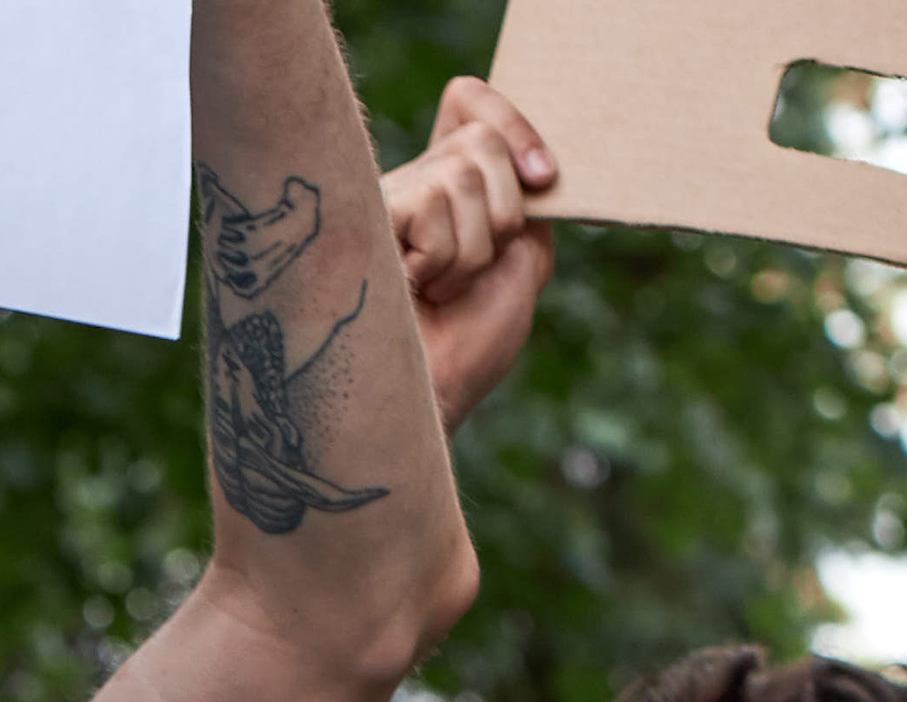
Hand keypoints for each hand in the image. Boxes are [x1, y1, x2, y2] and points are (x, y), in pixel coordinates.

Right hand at [393, 81, 557, 430]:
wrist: (427, 396)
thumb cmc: (469, 345)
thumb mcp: (522, 261)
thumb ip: (526, 199)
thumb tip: (524, 157)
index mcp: (451, 184)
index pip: (468, 99)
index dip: (512, 121)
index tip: (543, 177)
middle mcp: (412, 181)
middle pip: (481, 137)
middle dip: (500, 213)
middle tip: (471, 270)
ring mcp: (384, 196)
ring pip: (463, 173)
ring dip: (471, 248)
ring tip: (439, 288)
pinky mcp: (363, 216)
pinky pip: (435, 203)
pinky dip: (442, 257)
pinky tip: (411, 288)